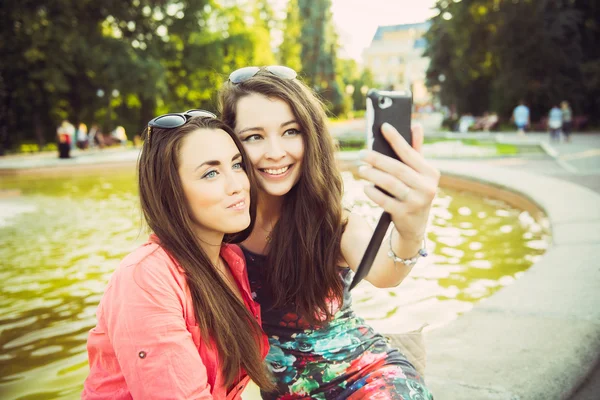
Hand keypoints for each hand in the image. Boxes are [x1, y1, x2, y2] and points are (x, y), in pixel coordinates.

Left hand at [358, 122, 439, 240]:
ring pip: (390, 184)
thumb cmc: (414, 192)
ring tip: (361, 169)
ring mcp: (416, 202)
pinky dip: (374, 193)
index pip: (410, 153)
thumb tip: (416, 125)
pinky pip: (385, 201)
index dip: (396, 139)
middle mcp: (427, 187)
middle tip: (361, 153)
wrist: (415, 227)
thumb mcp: (419, 174)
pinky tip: (365, 187)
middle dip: (377, 159)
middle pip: (397, 169)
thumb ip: (416, 150)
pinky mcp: (404, 214)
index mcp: (431, 173)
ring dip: (373, 175)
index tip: (383, 126)